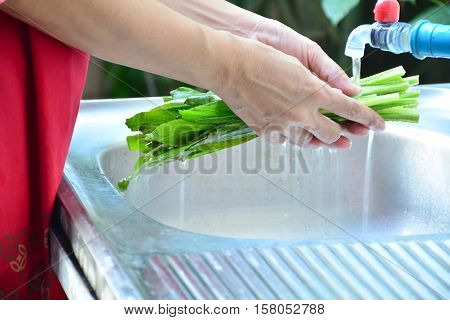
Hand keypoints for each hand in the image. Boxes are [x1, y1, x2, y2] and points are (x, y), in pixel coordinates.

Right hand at [212, 35, 383, 149]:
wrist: (230, 67)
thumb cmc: (262, 58)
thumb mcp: (299, 64)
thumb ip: (323, 81)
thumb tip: (342, 93)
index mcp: (315, 93)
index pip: (352, 111)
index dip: (369, 119)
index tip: (379, 126)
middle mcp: (303, 114)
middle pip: (333, 135)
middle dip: (341, 134)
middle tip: (344, 133)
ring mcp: (284, 126)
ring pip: (309, 142)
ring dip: (316, 137)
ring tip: (316, 132)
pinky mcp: (267, 132)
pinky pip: (286, 142)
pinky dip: (292, 136)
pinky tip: (290, 127)